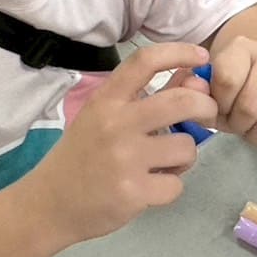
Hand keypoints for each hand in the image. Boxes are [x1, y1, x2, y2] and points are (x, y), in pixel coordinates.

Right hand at [23, 43, 216, 244]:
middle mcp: (116, 124)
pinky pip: (176, 185)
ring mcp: (125, 159)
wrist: (49, 204)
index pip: (145, 61)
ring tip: (165, 163)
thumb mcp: (105, 117)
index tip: (202, 57)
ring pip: (186, 147)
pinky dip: (170, 187)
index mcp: (107, 100)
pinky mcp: (133, 192)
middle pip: (182, 102)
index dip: (179, 52)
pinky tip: (151, 187)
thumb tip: (194, 80)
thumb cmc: (83, 155)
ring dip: (185, 155)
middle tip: (206, 116)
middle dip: (206, 107)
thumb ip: (148, 98)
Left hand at [201, 38, 256, 154]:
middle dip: (238, 125)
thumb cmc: (235, 80)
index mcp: (242, 48)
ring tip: (253, 130)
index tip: (221, 107)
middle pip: (251, 107)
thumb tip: (194, 93)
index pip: (228, 80)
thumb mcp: (209, 80)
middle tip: (237, 124)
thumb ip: (193, 88)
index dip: (220, 104)